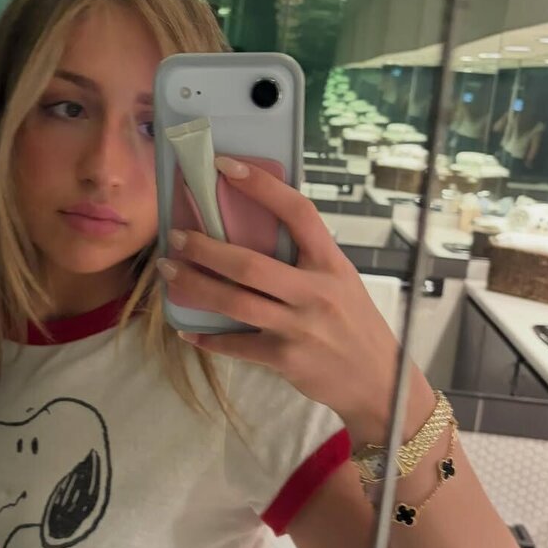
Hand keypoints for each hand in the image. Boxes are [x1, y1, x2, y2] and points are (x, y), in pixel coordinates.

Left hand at [157, 156, 433, 443]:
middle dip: (205, 248)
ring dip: (194, 287)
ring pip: (234, 303)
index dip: (261, 186)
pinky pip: (236, 345)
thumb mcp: (341, 281)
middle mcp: (316, 292)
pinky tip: (187, 331)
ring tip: (168, 273)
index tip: (226, 166)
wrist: (378, 381)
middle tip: (176, 236)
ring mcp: (299, 327)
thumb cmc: (355, 324)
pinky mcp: (285, 358)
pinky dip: (208, 339)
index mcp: (331, 263)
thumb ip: (306, 260)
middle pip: (250, 264)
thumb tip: (255, 231)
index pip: (298, 213)